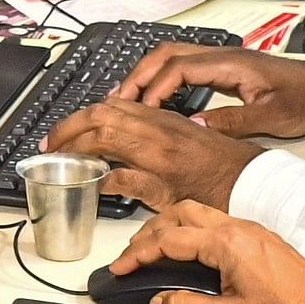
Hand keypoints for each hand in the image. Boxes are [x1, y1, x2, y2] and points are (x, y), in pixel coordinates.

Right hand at [41, 95, 255, 208]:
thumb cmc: (221, 192)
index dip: (71, 146)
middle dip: (69, 125)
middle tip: (50, 143)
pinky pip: (131, 105)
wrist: (253, 177)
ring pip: (114, 103)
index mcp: (156, 149)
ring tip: (68, 133)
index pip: (99, 136)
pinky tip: (100, 124)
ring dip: (85, 115)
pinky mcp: (172, 118)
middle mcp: (158, 127)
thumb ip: (132, 186)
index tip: (54, 157)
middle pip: (100, 111)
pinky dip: (106, 111)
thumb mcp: (173, 200)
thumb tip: (100, 181)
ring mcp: (165, 119)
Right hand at [99, 203, 304, 303]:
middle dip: (150, 230)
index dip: (139, 252)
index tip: (121, 266)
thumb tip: (158, 302)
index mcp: (225, 243)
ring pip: (198, 212)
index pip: (169, 239)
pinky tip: (187, 248)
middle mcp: (236, 227)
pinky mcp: (258, 236)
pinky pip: (215, 220)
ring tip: (152, 247)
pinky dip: (191, 228)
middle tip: (132, 254)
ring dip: (170, 225)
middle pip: (180, 213)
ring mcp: (248, 228)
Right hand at [115, 45, 304, 139]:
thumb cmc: (303, 101)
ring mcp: (221, 58)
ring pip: (171, 56)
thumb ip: (231, 121)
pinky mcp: (222, 66)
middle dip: (137, 75)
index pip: (179, 68)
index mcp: (231, 64)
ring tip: (124, 98)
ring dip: (145, 73)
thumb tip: (190, 126)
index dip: (154, 88)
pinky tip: (151, 96)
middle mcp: (221, 54)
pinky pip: (181, 65)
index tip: (138, 111)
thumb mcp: (270, 118)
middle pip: (166, 54)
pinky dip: (160, 77)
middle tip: (115, 101)